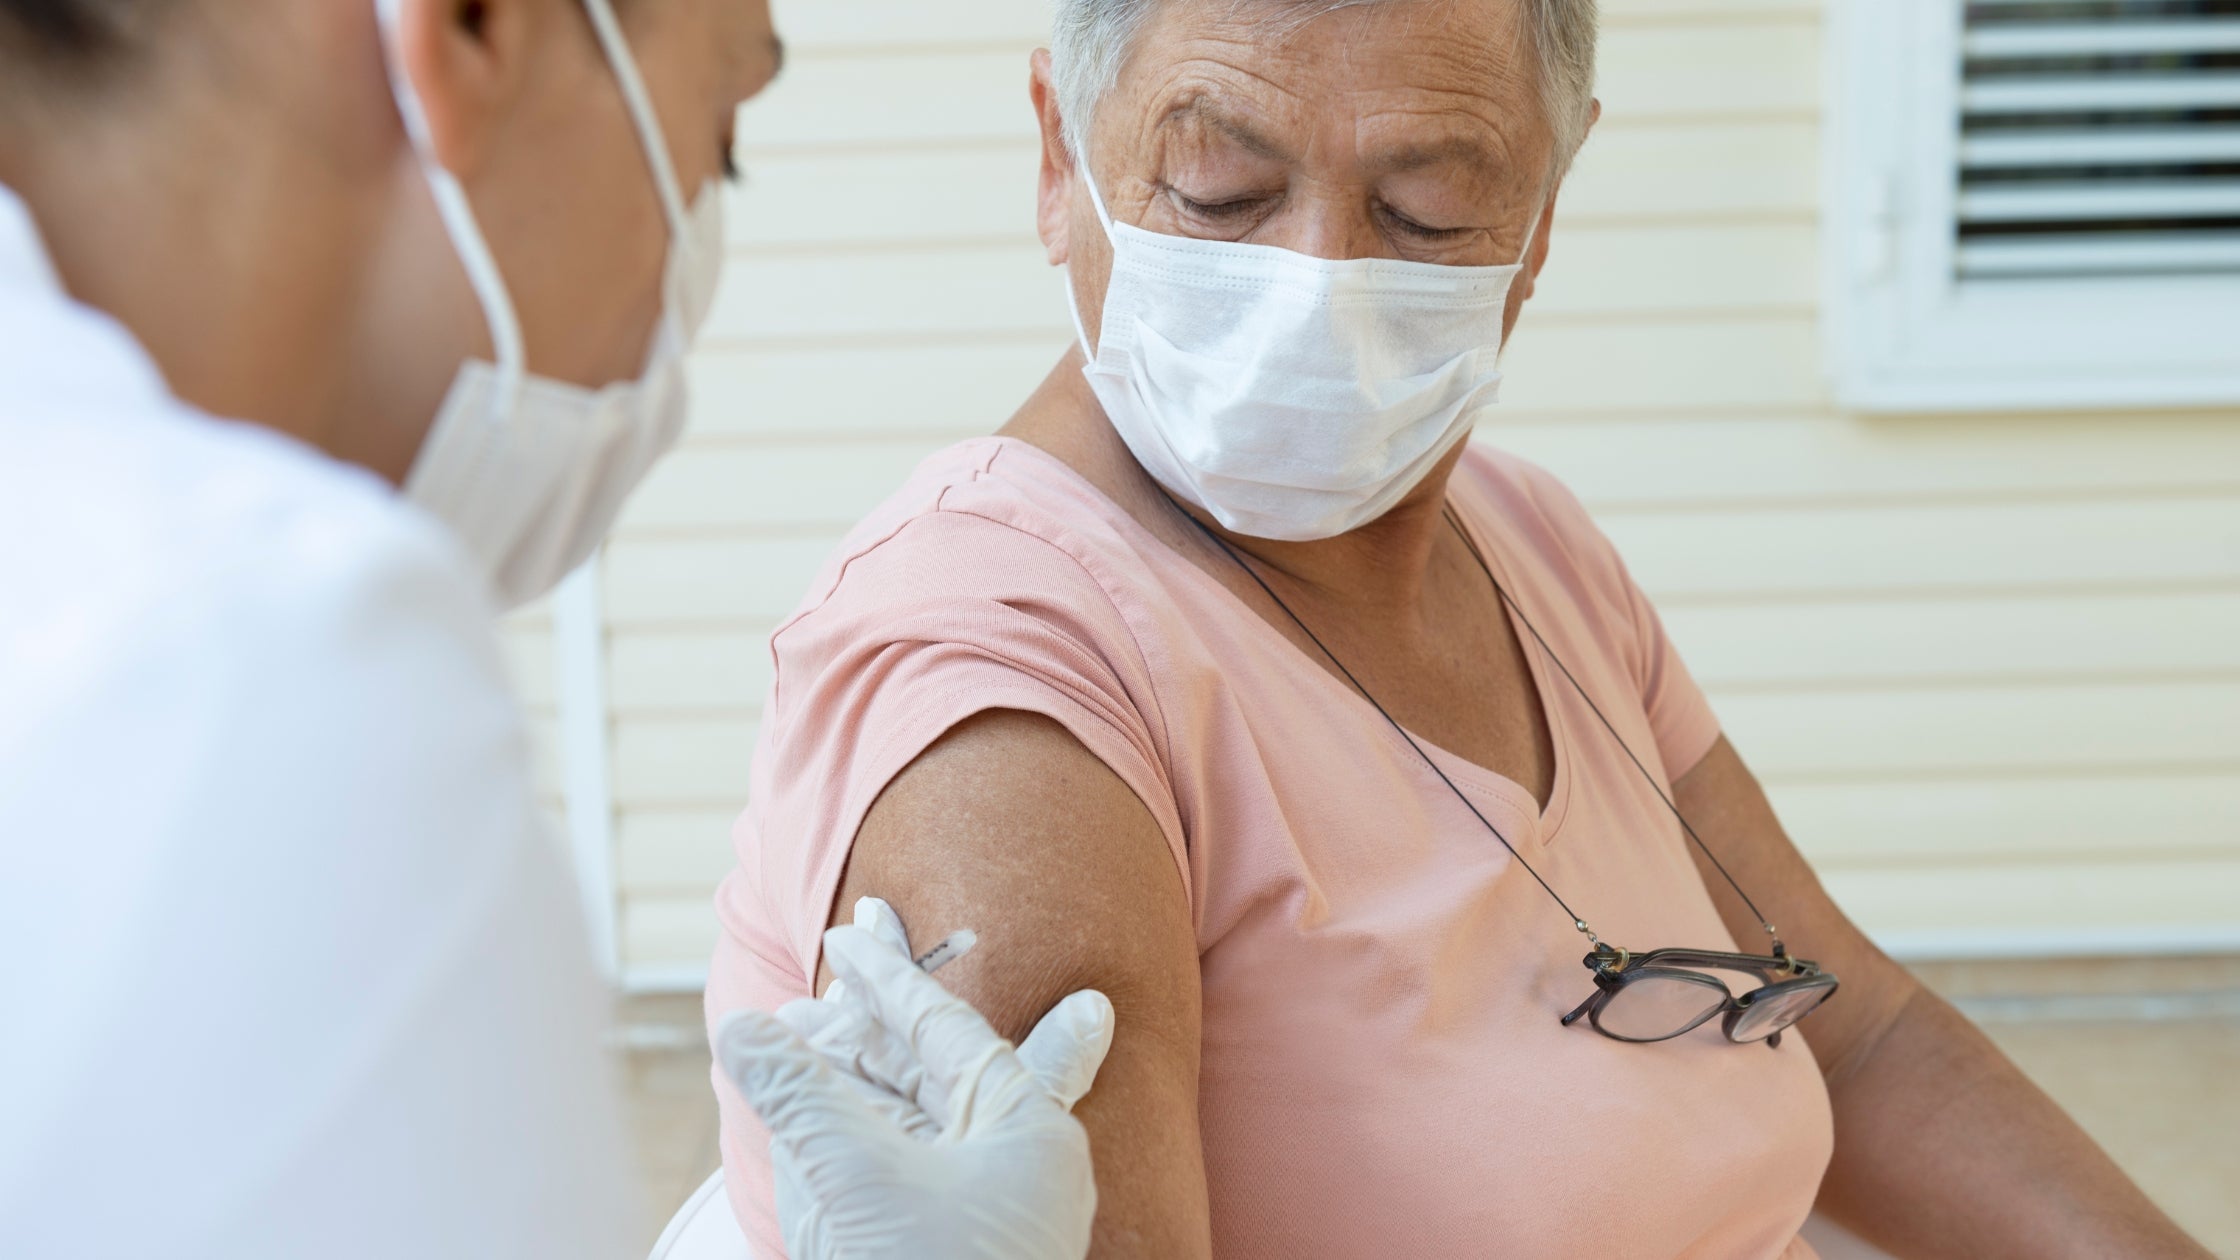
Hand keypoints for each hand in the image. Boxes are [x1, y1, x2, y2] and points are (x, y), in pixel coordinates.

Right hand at [717, 903, 1114, 1259]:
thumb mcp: (855, 1177)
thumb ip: (799, 1095)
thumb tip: (742, 1031)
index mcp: (1029, 1130)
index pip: (947, 1027)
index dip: (891, 976)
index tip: (853, 932)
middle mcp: (1013, 1162)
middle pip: (933, 1065)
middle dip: (876, 1016)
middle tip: (842, 951)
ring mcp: (975, 1207)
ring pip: (909, 1117)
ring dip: (855, 1069)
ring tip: (800, 1024)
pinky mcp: (933, 1241)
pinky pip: (893, 1168)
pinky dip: (849, 1130)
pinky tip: (806, 1094)